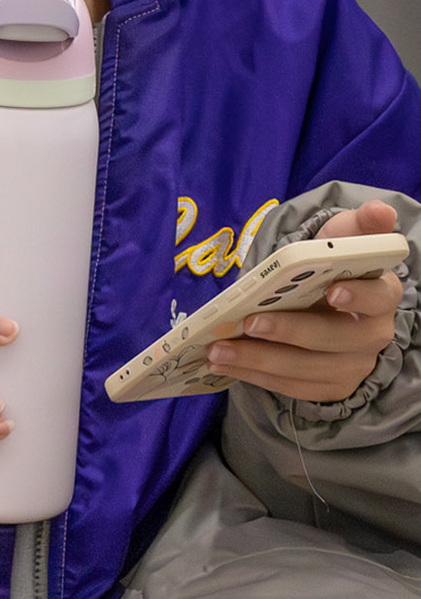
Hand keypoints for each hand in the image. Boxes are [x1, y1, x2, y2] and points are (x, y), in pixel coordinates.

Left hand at [206, 200, 406, 402]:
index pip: (380, 296)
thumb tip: (381, 211)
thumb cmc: (328, 264)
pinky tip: (224, 365)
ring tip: (217, 350)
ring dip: (259, 360)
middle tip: (248, 322)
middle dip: (289, 331)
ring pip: (308, 368)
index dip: (359, 295)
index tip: (332, 290)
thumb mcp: (341, 238)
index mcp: (380, 294)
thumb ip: (360, 225)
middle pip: (334, 338)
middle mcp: (373, 334)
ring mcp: (354, 365)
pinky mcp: (331, 386)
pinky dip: (257, 377)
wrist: (321, 294)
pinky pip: (294, 387)